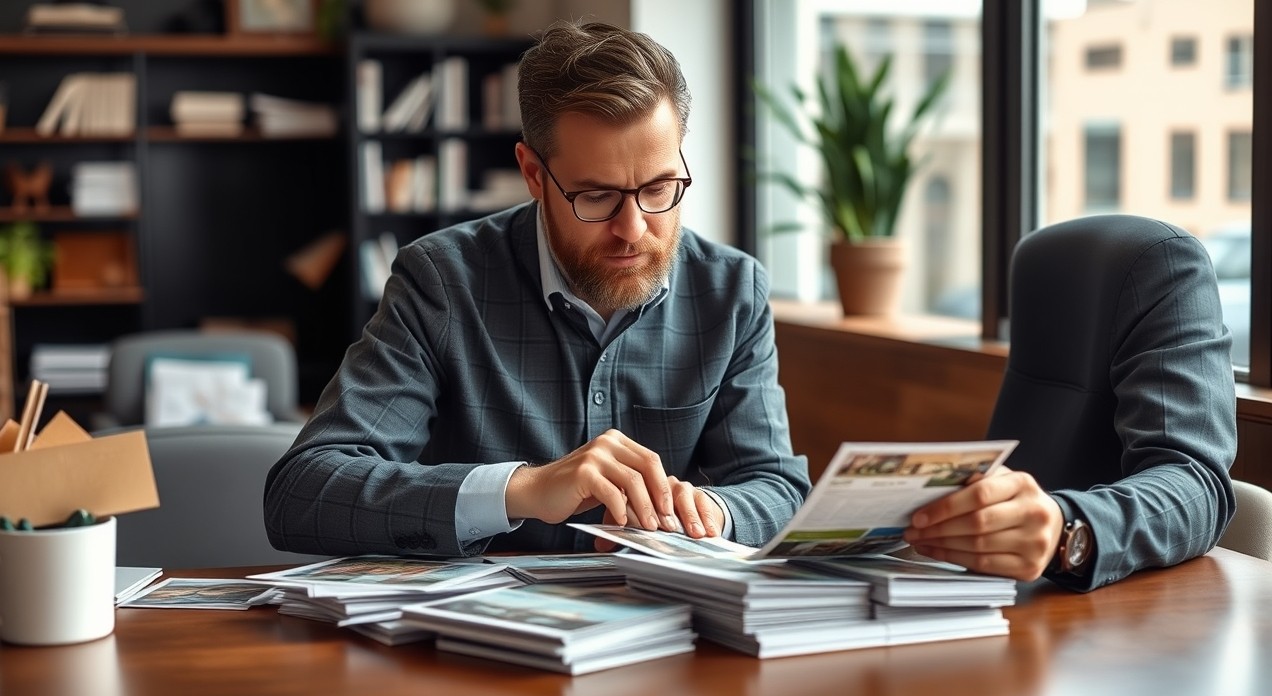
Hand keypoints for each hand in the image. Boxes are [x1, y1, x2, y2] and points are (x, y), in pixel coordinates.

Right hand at [505, 429, 671, 528]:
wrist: (537, 491)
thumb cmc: (574, 489)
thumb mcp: (607, 480)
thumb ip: (630, 484)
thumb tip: (661, 508)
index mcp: (616, 441)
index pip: (651, 460)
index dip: (664, 486)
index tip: (671, 510)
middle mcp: (607, 443)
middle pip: (647, 467)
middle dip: (659, 497)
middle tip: (665, 521)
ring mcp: (594, 455)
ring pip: (633, 481)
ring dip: (644, 508)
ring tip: (647, 527)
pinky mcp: (583, 473)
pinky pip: (612, 493)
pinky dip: (621, 511)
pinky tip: (622, 523)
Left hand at [592, 475, 724, 551]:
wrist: (674, 512)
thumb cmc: (647, 517)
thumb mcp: (630, 521)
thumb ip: (616, 529)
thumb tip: (600, 545)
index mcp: (638, 485)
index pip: (637, 491)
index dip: (642, 508)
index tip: (646, 526)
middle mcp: (658, 483)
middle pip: (661, 490)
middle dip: (666, 511)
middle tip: (667, 529)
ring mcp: (678, 487)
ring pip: (683, 495)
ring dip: (689, 515)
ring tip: (694, 533)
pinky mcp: (698, 494)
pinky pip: (704, 502)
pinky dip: (707, 517)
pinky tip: (710, 532)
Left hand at [902, 467, 1064, 580]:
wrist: (1053, 526)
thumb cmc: (1016, 500)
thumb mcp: (1002, 481)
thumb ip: (975, 480)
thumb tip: (932, 490)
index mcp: (1023, 484)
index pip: (980, 494)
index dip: (945, 507)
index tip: (919, 516)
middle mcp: (1034, 513)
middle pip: (977, 523)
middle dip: (938, 529)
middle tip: (912, 531)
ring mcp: (1034, 543)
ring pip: (978, 547)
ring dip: (942, 545)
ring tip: (920, 541)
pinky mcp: (1029, 568)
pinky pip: (984, 565)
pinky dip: (955, 559)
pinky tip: (937, 552)